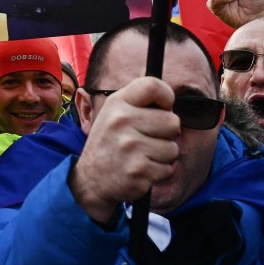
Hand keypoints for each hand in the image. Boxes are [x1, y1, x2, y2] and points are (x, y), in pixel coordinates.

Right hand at [70, 77, 179, 223]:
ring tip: (142, 155)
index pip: (153, 86)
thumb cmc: (110, 142)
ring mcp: (130, 146)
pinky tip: (141, 169)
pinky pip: (168, 168)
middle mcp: (121, 121)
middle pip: (172, 121)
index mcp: (117, 103)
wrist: (90, 179)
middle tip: (148, 138)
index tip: (163, 108)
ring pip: (173, 148)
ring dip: (163, 155)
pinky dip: (159, 172)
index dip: (166, 97)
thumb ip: (138, 101)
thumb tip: (168, 95)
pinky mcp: (138, 170)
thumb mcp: (114, 113)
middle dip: (167, 134)